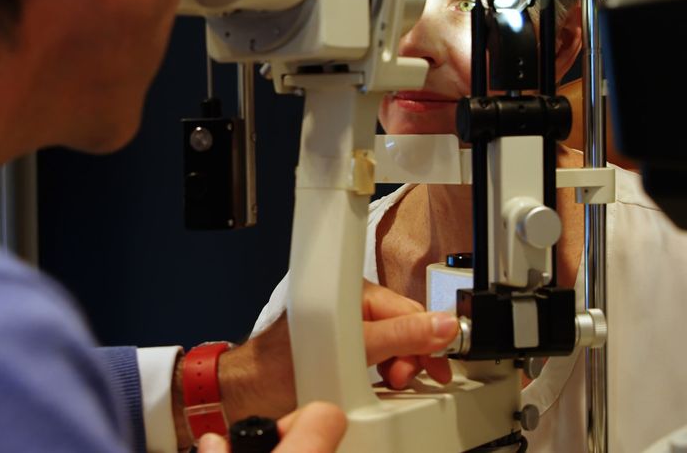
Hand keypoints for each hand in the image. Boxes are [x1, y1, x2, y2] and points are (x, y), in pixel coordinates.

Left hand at [173, 280, 457, 448]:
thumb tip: (440, 326)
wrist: (246, 394)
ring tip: (389, 382)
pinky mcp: (343, 352)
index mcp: (355, 293)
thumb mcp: (351, 350)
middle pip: (405, 329)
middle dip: (412, 356)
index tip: (440, 363)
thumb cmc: (278, 368)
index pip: (410, 312)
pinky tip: (379, 385)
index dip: (430, 338)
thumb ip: (399, 336)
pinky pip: (379, 359)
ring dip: (399, 368)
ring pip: (395, 347)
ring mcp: (348, 330)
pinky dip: (385, 375)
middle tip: (405, 378)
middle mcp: (352, 306)